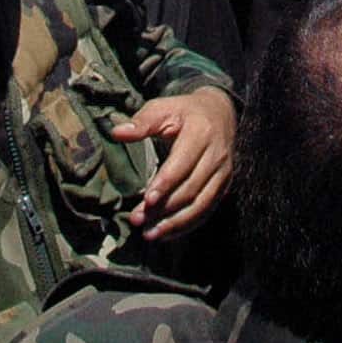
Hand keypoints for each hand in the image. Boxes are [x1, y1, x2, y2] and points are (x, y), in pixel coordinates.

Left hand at [114, 87, 235, 237]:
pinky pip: (206, 210)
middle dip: (164, 208)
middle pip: (190, 189)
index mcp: (201, 133)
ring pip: (200, 205)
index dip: (165, 184)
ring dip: (174, 223)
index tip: (146, 200)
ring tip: (149, 234)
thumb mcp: (163, 108)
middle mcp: (217, 155)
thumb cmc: (185, 112)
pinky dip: (186, 225)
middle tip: (138, 220)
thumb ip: (142, 121)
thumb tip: (117, 133)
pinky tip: (166, 233)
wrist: (220, 113)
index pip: (182, 164)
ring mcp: (223, 173)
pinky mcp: (224, 186)